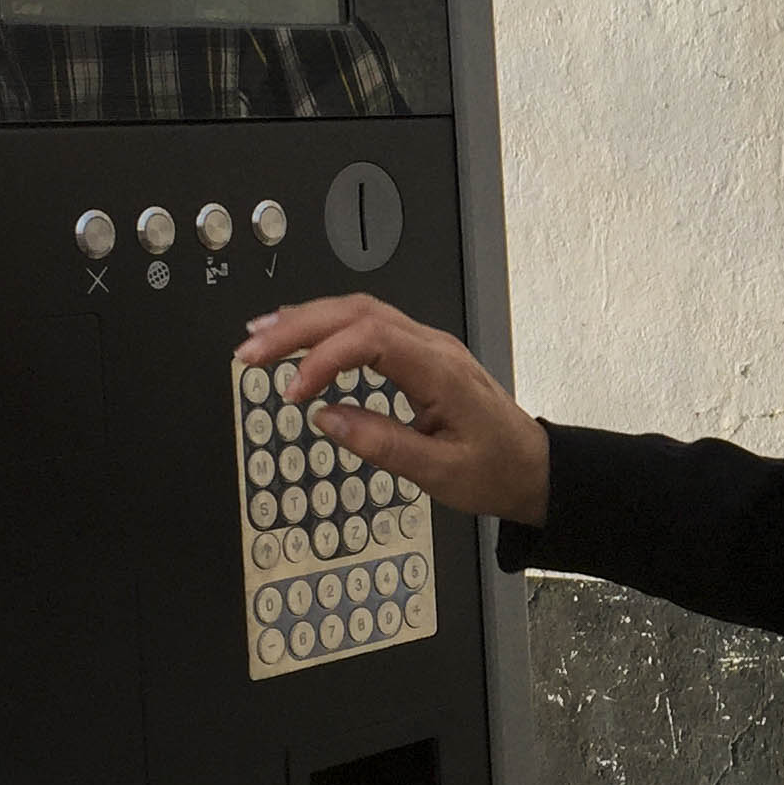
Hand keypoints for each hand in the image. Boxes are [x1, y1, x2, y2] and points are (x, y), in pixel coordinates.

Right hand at [237, 294, 550, 527]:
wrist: (533, 467)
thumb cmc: (495, 469)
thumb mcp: (440, 473)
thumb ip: (383, 445)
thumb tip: (327, 419)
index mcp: (442, 371)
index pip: (372, 338)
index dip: (324, 358)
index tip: (294, 393)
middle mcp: (433, 347)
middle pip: (357, 313)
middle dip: (298, 327)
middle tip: (250, 351)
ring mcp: (426, 346)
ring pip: (359, 311)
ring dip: (307, 321)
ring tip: (260, 339)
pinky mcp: (418, 354)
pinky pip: (367, 325)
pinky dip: (326, 327)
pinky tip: (298, 337)